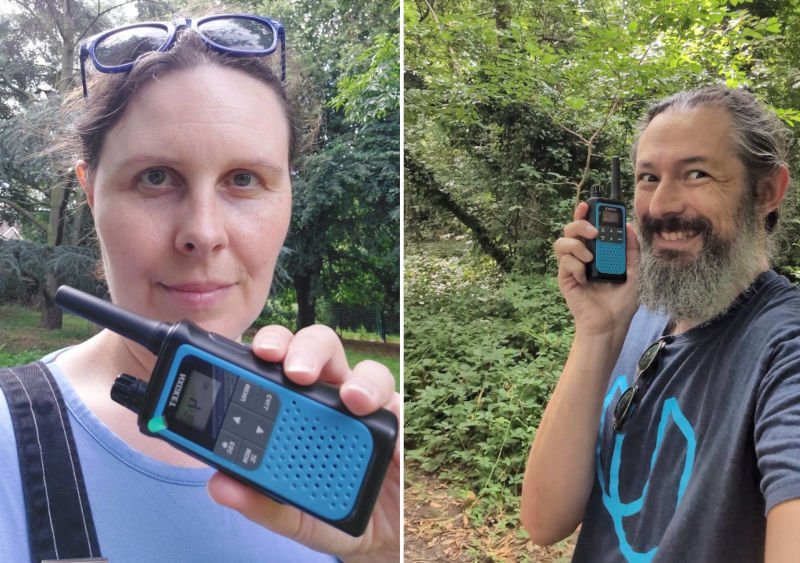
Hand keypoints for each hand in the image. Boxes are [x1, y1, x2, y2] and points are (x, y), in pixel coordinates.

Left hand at [206, 324, 399, 562]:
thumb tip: (219, 484)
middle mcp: (331, 398)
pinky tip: (389, 434)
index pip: (278, 362)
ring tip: (354, 400)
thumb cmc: (325, 512)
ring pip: (369, 372)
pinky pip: (400, 411)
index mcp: (295, 406)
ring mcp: (368, 409)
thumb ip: (256, 501)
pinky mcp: (399, 427)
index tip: (259, 353)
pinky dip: (394, 416)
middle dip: (306, 350)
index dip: (269, 347)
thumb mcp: (287, 513)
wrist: (374, 540)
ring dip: (361, 381)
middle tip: (297, 372)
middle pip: (319, 349)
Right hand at [553, 202, 639, 335]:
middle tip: (594, 233)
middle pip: (571, 228)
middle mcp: (582, 255)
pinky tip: (586, 279)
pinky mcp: (565, 278)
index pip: (588, 226)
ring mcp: (572, 266)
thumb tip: (629, 226)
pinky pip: (565, 262)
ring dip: (576, 246)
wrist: (611, 323)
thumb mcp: (634, 271)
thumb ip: (631, 249)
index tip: (590, 204)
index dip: (585, 212)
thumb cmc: (622, 301)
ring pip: (562, 242)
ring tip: (589, 259)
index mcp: (597, 251)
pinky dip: (576, 267)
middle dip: (580, 224)